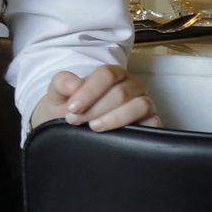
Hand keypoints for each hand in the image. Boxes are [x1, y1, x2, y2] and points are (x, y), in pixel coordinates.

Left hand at [32, 66, 158, 132]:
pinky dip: (136, 129)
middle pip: (120, 93)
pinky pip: (153, 123)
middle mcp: (131, 86)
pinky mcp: (151, 123)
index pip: (107, 75)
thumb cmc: (69, 109)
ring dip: (114, 118)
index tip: (72, 108)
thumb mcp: (58, 95)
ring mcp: (143, 104)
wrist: (72, 130)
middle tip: (75, 121)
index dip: (89, 91)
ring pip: (139, 105)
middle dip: (95, 109)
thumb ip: (61, 83)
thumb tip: (74, 85)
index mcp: (111, 74)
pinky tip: (115, 136)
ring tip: (94, 127)